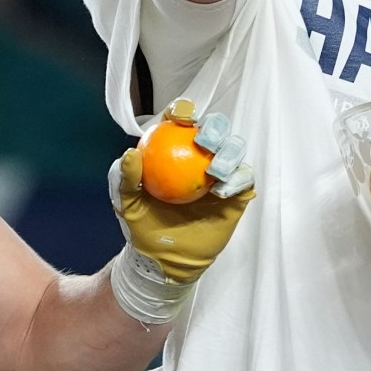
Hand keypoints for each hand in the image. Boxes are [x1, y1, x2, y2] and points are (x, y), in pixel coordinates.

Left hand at [114, 102, 254, 288]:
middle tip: (203, 141)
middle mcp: (202, 157)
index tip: (178, 118)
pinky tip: (222, 191)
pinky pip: (245, 179)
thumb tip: (130, 154)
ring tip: (215, 171)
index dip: (184, 111)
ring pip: (236, 150)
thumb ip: (125, 179)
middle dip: (215, 128)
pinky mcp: (238, 195)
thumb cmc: (143, 227)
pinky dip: (238, 180)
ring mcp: (222, 175)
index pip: (183, 121)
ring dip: (229, 153)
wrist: (164, 259)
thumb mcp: (126, 203)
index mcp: (176, 150)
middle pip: (217, 129)